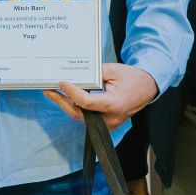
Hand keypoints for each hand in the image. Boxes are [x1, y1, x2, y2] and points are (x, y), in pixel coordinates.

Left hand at [44, 62, 158, 131]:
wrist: (147, 89)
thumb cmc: (132, 78)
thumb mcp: (114, 70)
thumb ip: (94, 74)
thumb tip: (75, 75)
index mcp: (114, 104)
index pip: (86, 102)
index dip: (72, 93)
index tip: (61, 83)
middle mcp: (110, 118)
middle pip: (79, 113)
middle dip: (62, 101)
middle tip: (48, 90)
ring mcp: (108, 124)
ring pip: (81, 117)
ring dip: (66, 105)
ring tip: (53, 93)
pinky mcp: (106, 124)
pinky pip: (87, 117)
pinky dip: (75, 108)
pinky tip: (66, 98)